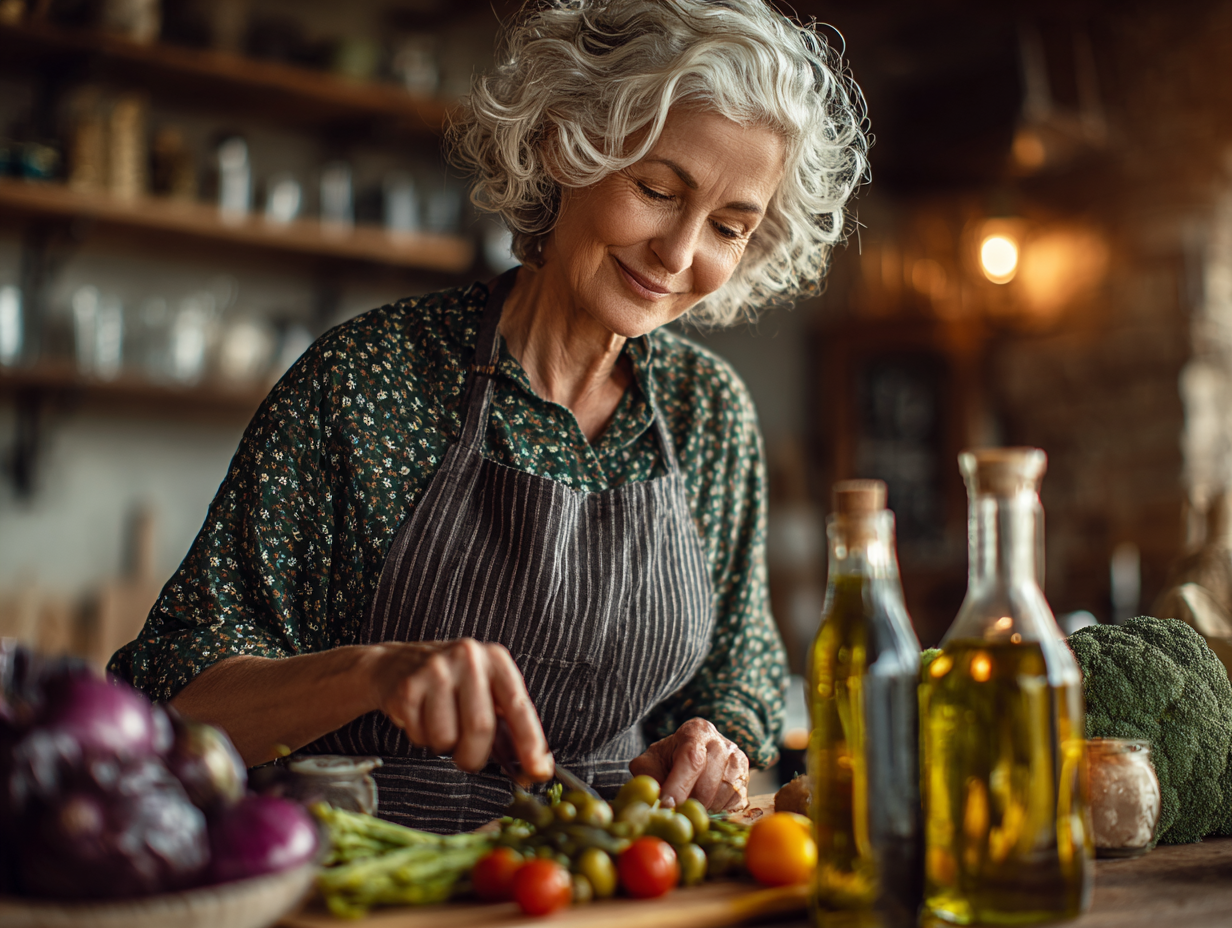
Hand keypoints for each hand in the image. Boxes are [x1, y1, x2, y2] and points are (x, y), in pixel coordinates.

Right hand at [369, 639, 552, 780]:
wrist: (395, 665)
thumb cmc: (451, 685)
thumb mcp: (486, 694)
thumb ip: (511, 730)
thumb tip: (537, 769)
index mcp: (496, 660)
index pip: (519, 707)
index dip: (531, 743)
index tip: (537, 771)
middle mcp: (469, 657)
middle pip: (480, 727)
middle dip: (475, 756)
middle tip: (468, 759)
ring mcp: (436, 669)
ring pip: (447, 737)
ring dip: (445, 746)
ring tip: (441, 725)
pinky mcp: (408, 686)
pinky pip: (421, 735)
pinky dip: (422, 739)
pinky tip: (421, 718)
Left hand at [628, 717, 749, 811]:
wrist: (691, 756)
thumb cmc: (667, 761)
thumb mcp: (650, 762)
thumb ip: (647, 776)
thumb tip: (652, 798)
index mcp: (696, 731)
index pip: (691, 759)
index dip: (678, 785)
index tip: (666, 805)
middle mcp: (721, 743)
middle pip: (709, 782)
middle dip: (690, 803)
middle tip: (675, 815)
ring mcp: (737, 761)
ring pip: (723, 796)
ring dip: (704, 810)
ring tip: (688, 809)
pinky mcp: (745, 780)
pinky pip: (734, 805)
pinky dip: (717, 813)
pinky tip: (704, 808)